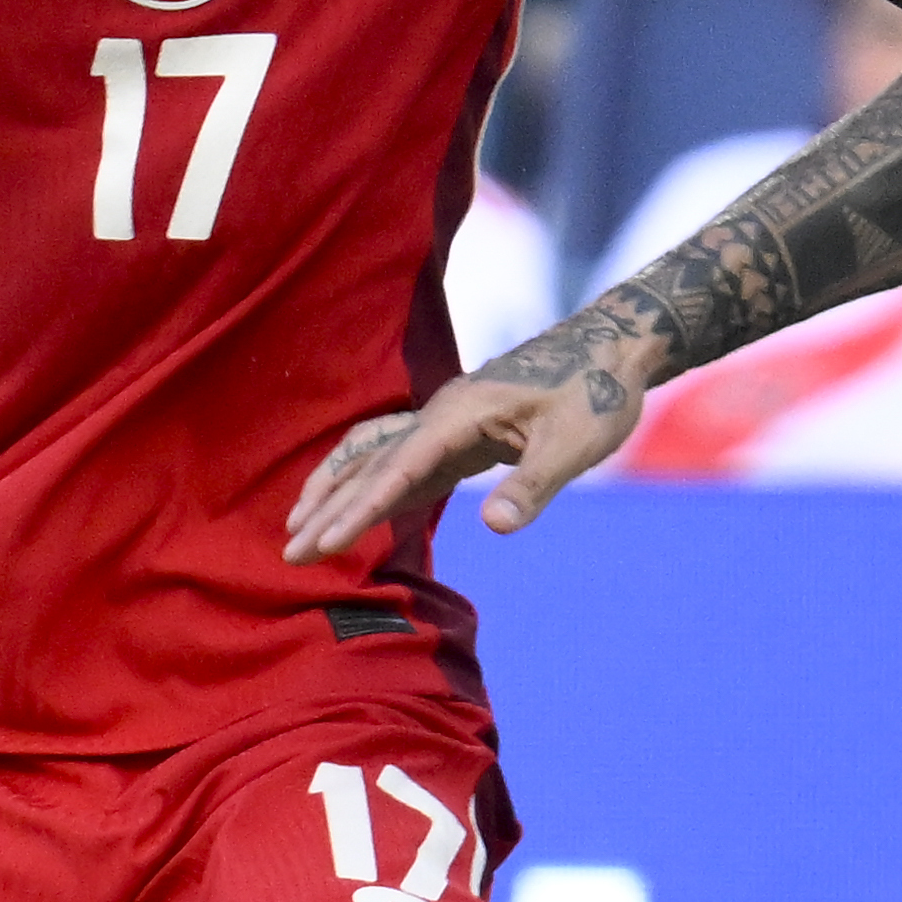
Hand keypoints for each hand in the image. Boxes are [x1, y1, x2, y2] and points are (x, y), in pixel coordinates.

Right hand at [284, 309, 655, 561]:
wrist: (612, 348)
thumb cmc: (597, 392)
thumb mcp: (575, 442)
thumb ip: (533, 484)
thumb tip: (494, 527)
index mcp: (461, 413)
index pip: (398, 468)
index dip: (358, 509)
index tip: (323, 543)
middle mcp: (443, 414)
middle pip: (373, 464)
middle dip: (329, 508)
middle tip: (289, 552)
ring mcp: (448, 422)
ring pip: (377, 457)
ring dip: (336, 490)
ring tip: (296, 526)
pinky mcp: (461, 434)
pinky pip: (401, 460)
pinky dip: (368, 483)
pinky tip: (352, 507)